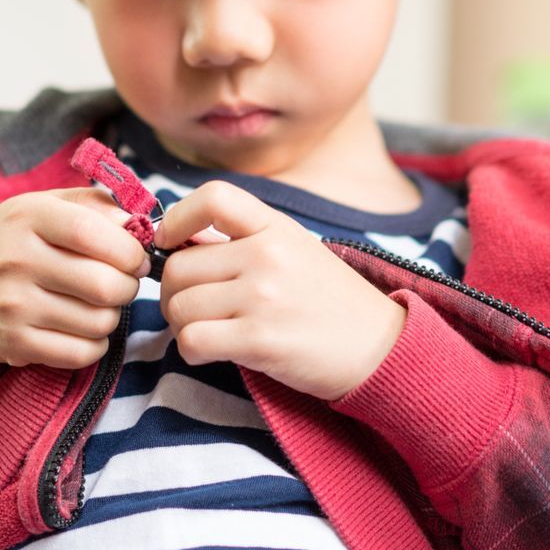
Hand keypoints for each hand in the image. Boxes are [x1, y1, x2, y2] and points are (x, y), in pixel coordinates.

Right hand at [0, 188, 149, 368]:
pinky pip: (82, 353)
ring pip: (100, 321)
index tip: (137, 257)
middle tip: (122, 283)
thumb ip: (94, 205)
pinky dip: (96, 344)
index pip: (91, 233)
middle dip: (128, 286)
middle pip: (104, 284)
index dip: (129, 249)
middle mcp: (15, 260)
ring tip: (98, 305)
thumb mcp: (44, 208)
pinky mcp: (14, 343)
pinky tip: (85, 330)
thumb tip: (140, 223)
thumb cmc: (16, 243)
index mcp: (27, 217)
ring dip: (112, 316)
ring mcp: (13, 305)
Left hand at [157, 181, 405, 400]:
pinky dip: (192, 350)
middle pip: (179, 266)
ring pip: (179, 306)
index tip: (170, 242)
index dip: (176, 218)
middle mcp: (267, 255)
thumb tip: (176, 242)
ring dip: (183, 325)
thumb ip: (242, 242)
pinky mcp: (259, 340)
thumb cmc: (330, 302)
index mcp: (276, 227)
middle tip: (196, 309)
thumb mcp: (294, 251)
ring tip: (210, 331)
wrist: (379, 348)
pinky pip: (192, 341)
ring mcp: (263, 297)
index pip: (212, 197)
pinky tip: (213, 352)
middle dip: (175, 292)